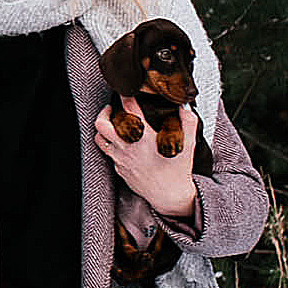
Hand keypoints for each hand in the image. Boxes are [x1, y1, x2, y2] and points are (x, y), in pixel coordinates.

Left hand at [95, 102, 201, 223]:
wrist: (169, 195)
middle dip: (104, 112)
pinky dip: (111, 144)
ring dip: (104, 129)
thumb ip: (187, 122)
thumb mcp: (187, 144)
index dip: (126, 96)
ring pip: (100, 139)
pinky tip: (120, 142)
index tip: (127, 92)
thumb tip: (184, 107)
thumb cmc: (177, 171)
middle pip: (102, 124)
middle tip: (112, 109)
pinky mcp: (119, 168)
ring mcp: (121, 159)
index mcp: (144, 138)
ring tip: (112, 124)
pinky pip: (108, 153)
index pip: (128, 110)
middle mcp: (128, 147)